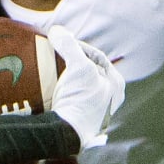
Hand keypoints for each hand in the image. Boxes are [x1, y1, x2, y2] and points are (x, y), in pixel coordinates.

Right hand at [46, 28, 123, 148]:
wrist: (67, 133)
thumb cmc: (80, 99)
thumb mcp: (78, 67)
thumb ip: (69, 45)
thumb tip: (56, 29)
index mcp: (116, 85)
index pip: (98, 57)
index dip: (81, 46)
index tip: (63, 42)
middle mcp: (108, 100)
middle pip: (89, 72)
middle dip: (73, 63)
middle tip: (57, 56)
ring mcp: (94, 112)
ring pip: (79, 87)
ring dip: (66, 78)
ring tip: (50, 71)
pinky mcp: (78, 121)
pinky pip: (69, 100)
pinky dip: (59, 92)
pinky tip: (48, 89)